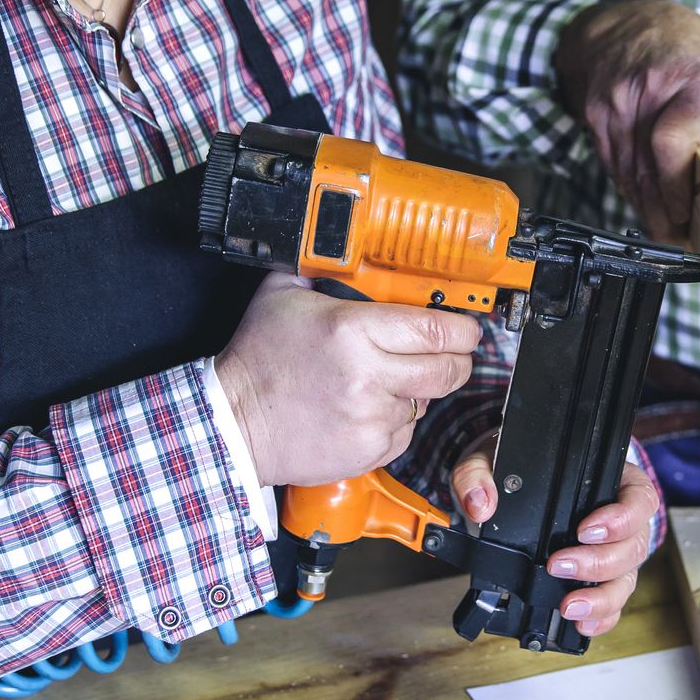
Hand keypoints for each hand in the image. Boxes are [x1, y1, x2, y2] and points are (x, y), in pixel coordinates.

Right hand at [217, 273, 481, 485]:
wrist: (233, 423)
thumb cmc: (257, 360)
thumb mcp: (281, 296)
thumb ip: (321, 270)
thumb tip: (347, 250)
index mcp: (351, 331)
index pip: (436, 330)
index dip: (462, 329)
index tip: (465, 327)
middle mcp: (367, 375)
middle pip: (448, 369)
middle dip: (458, 360)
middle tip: (449, 353)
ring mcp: (370, 417)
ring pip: (425, 401)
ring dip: (416, 390)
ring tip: (384, 380)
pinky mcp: (369, 450)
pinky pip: (404, 432)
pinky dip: (395, 421)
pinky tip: (365, 408)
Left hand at [450, 438, 659, 637]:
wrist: (506, 484)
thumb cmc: (515, 468)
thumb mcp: (492, 459)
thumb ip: (479, 473)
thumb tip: (480, 505)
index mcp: (612, 481)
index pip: (638, 499)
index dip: (620, 519)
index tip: (584, 530)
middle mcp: (621, 519)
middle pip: (634, 546)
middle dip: (598, 562)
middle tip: (559, 566)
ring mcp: (614, 551)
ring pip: (626, 578)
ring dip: (601, 597)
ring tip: (569, 606)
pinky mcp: (602, 578)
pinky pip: (614, 601)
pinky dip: (601, 616)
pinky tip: (581, 623)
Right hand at [556, 0, 699, 237]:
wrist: (640, 27)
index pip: (672, 141)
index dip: (677, 186)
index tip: (689, 211)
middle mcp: (652, 87)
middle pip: (648, 168)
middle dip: (665, 211)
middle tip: (682, 235)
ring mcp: (617, 100)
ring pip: (627, 174)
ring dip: (647, 208)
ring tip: (667, 228)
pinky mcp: (597, 113)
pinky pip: (613, 166)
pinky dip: (631, 189)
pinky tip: (648, 201)